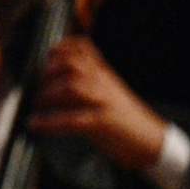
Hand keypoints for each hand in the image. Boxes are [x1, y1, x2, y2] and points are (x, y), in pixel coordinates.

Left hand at [30, 36, 168, 171]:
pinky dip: (50, 122)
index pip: (81, 48)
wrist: (153, 141)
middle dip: (47, 72)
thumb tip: (48, 79)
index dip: (59, 48)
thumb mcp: (107, 89)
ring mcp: (104, 102)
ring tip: (38, 105)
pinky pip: (72, 119)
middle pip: (71, 64)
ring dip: (47, 96)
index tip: (46, 56)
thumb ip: (84, 79)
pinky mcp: (102, 123)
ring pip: (72, 87)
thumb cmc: (124, 116)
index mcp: (103, 73)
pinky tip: (37, 125)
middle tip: (37, 86)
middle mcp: (103, 83)